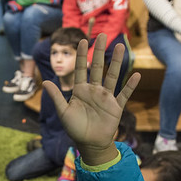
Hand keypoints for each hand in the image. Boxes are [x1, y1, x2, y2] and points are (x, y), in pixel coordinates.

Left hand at [43, 37, 140, 166]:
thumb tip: (45, 82)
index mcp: (80, 90)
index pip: (80, 69)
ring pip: (112, 76)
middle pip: (97, 67)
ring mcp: (106, 97)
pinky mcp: (116, 107)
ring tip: (120, 46)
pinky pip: (124, 94)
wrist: (90, 144)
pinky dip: (130, 86)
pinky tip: (136, 74)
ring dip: (117, 62)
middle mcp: (94, 90)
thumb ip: (56, 97)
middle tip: (102, 36)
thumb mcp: (63, 112)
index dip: (81, 55)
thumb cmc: (75, 129)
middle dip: (99, 52)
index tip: (83, 40)